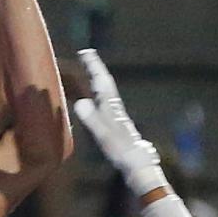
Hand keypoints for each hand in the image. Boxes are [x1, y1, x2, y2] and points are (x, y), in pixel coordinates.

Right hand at [73, 49, 164, 196]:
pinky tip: (98, 100)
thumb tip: (79, 103)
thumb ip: (91, 119)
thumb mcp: (103, 135)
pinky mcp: (117, 125)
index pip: (101, 82)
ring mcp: (117, 116)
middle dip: (95, 69)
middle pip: (105, 83)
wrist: (138, 164)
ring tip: (90, 72)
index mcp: (111, 107)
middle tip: (87, 55)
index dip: (94, 66)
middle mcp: (115, 108)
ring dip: (98, 81)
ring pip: (106, 93)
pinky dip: (100, 96)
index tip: (86, 52)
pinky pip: (106, 103)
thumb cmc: (120, 151)